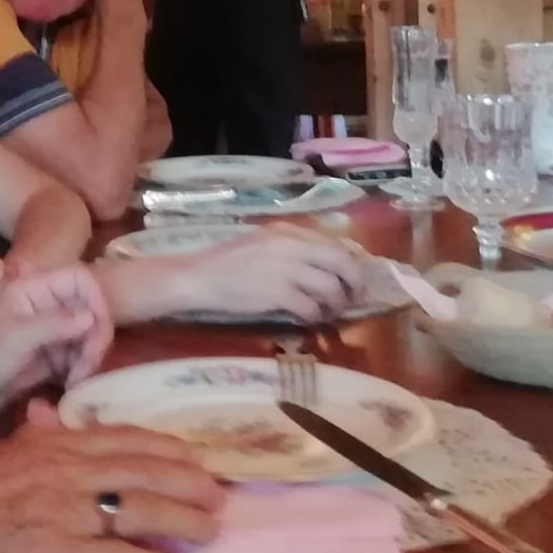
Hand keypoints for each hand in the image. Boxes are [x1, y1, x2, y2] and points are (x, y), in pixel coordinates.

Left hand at [0, 265, 112, 411]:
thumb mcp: (15, 339)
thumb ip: (51, 325)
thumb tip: (91, 317)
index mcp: (35, 289)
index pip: (79, 278)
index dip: (96, 298)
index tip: (98, 327)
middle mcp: (50, 303)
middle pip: (93, 308)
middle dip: (96, 336)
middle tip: (88, 363)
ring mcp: (57, 327)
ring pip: (93, 333)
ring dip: (92, 356)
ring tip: (76, 379)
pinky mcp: (61, 351)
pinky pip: (86, 353)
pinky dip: (85, 368)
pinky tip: (71, 383)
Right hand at [0, 401, 222, 552]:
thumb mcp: (4, 451)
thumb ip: (38, 434)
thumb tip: (53, 414)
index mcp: (58, 443)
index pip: (128, 438)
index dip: (169, 450)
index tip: (197, 459)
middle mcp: (70, 471)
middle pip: (148, 472)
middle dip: (190, 484)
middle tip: (220, 495)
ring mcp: (67, 514)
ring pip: (143, 513)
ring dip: (185, 523)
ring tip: (211, 532)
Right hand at [184, 226, 361, 322]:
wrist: (199, 278)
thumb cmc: (227, 263)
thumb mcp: (262, 244)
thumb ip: (290, 248)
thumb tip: (322, 265)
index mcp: (288, 231)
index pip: (334, 243)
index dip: (349, 263)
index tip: (350, 278)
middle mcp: (292, 245)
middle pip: (341, 261)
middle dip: (353, 282)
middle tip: (352, 298)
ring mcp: (286, 269)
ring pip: (330, 287)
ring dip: (336, 304)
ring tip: (330, 313)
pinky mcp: (278, 293)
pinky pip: (310, 307)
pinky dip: (314, 316)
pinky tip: (308, 320)